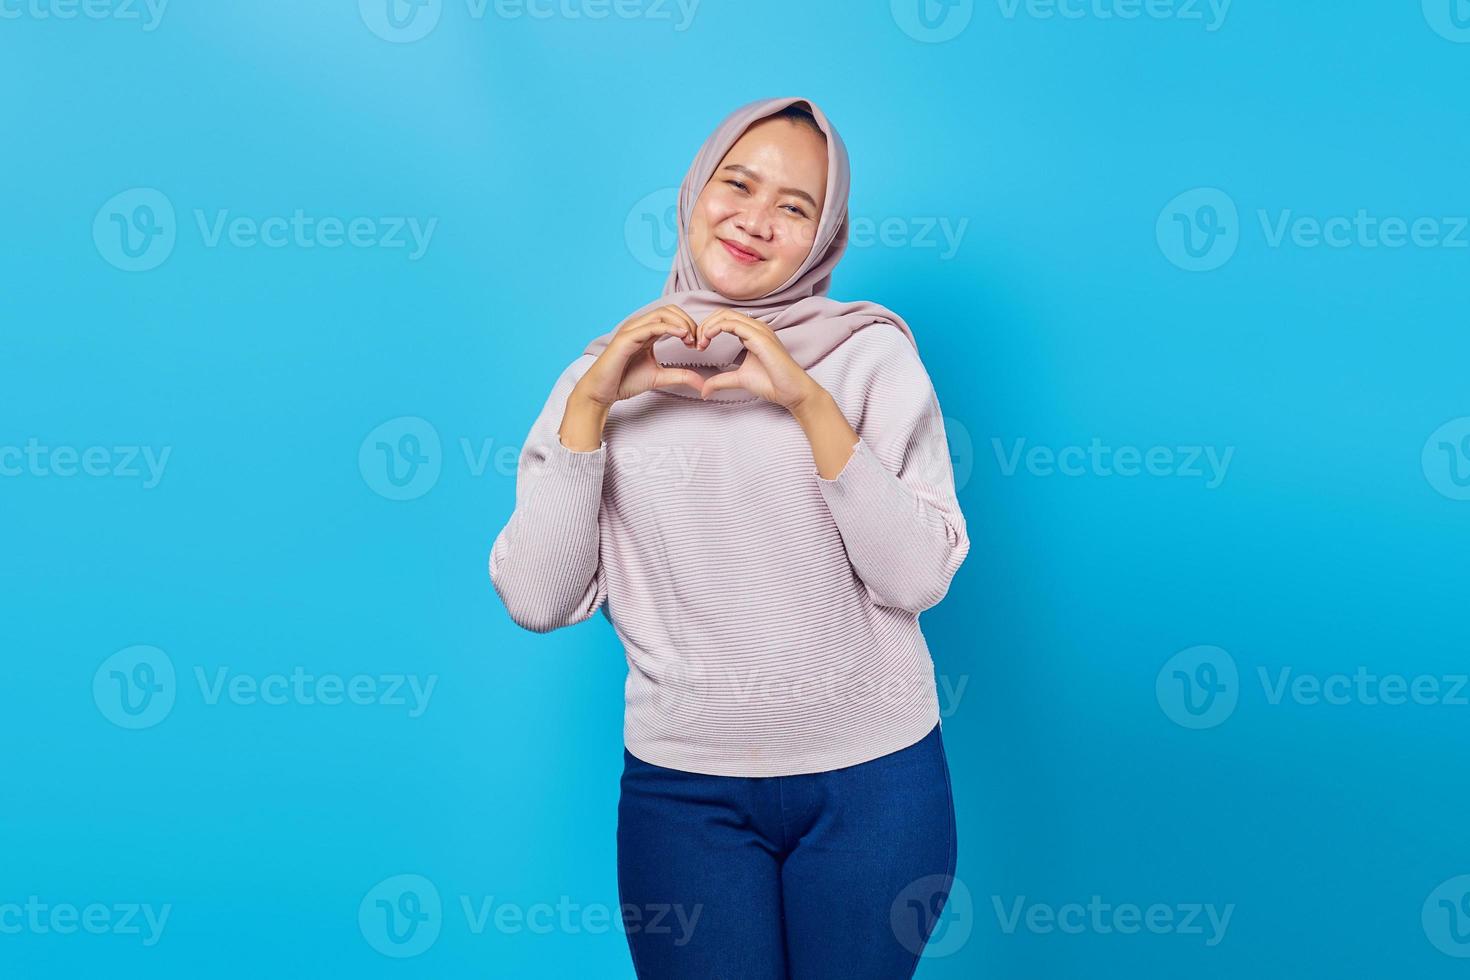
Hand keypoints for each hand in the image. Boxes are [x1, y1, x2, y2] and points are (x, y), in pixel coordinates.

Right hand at [572, 305, 704, 407]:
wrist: (602, 392)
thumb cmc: (625, 381)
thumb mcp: (660, 377)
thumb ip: (680, 376)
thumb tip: (702, 383)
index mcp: (647, 332)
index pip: (672, 317)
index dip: (689, 326)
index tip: (698, 345)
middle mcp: (639, 326)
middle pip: (669, 310)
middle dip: (688, 322)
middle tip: (697, 341)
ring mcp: (632, 330)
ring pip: (662, 314)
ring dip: (681, 324)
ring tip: (690, 339)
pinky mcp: (626, 338)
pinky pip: (651, 326)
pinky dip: (669, 328)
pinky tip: (682, 336)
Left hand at [695, 309, 824, 410]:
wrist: (791, 391)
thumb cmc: (772, 383)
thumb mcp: (739, 379)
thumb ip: (721, 380)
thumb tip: (703, 390)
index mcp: (752, 333)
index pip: (725, 319)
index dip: (708, 328)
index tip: (699, 346)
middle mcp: (756, 327)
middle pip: (723, 313)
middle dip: (705, 325)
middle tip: (696, 343)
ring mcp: (759, 330)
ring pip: (725, 315)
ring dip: (707, 326)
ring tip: (700, 343)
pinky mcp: (760, 337)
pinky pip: (732, 324)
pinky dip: (715, 329)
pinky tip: (707, 341)